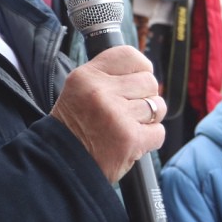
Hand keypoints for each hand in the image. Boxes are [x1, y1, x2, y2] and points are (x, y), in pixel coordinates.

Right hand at [50, 46, 163, 182]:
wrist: (62, 165)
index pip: (129, 55)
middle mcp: (100, 92)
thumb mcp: (80, 91)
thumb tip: (145, 70)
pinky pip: (158, 131)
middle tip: (128, 111)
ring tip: (128, 127)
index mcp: (86, 76)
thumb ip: (108, 77)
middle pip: (148, 81)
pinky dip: (149, 139)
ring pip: (157, 106)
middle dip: (144, 97)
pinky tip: (131, 142)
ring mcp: (116, 115)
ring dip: (148, 119)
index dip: (140, 68)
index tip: (137, 80)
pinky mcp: (130, 138)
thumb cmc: (75, 128)